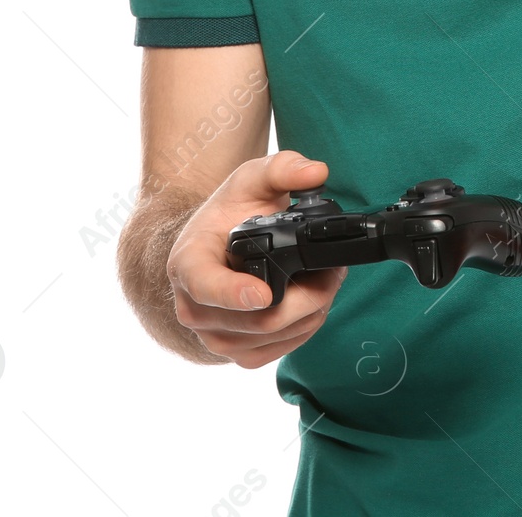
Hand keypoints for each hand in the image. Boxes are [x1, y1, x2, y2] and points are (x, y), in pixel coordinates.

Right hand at [167, 150, 346, 368]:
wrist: (217, 243)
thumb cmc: (231, 211)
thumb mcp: (252, 178)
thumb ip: (283, 168)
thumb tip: (317, 171)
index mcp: (188, 263)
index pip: (205, 287)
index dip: (233, 294)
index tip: (264, 293)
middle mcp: (193, 308)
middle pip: (256, 319)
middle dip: (307, 295)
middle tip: (334, 270)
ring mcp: (214, 336)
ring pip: (273, 337)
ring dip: (311, 311)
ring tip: (327, 279)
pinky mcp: (236, 352)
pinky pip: (277, 351)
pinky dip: (305, 328)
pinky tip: (313, 302)